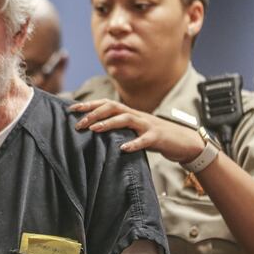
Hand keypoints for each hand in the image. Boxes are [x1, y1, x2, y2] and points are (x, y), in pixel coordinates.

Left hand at [68, 99, 203, 163]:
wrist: (183, 141)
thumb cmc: (154, 137)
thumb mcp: (134, 131)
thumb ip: (118, 129)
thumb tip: (94, 131)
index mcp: (129, 113)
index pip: (107, 104)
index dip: (89, 105)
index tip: (71, 109)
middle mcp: (137, 115)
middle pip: (113, 107)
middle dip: (94, 113)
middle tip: (78, 123)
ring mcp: (148, 125)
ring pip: (127, 119)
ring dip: (109, 123)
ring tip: (94, 130)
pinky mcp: (157, 137)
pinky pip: (145, 139)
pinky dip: (134, 143)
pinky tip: (123, 149)